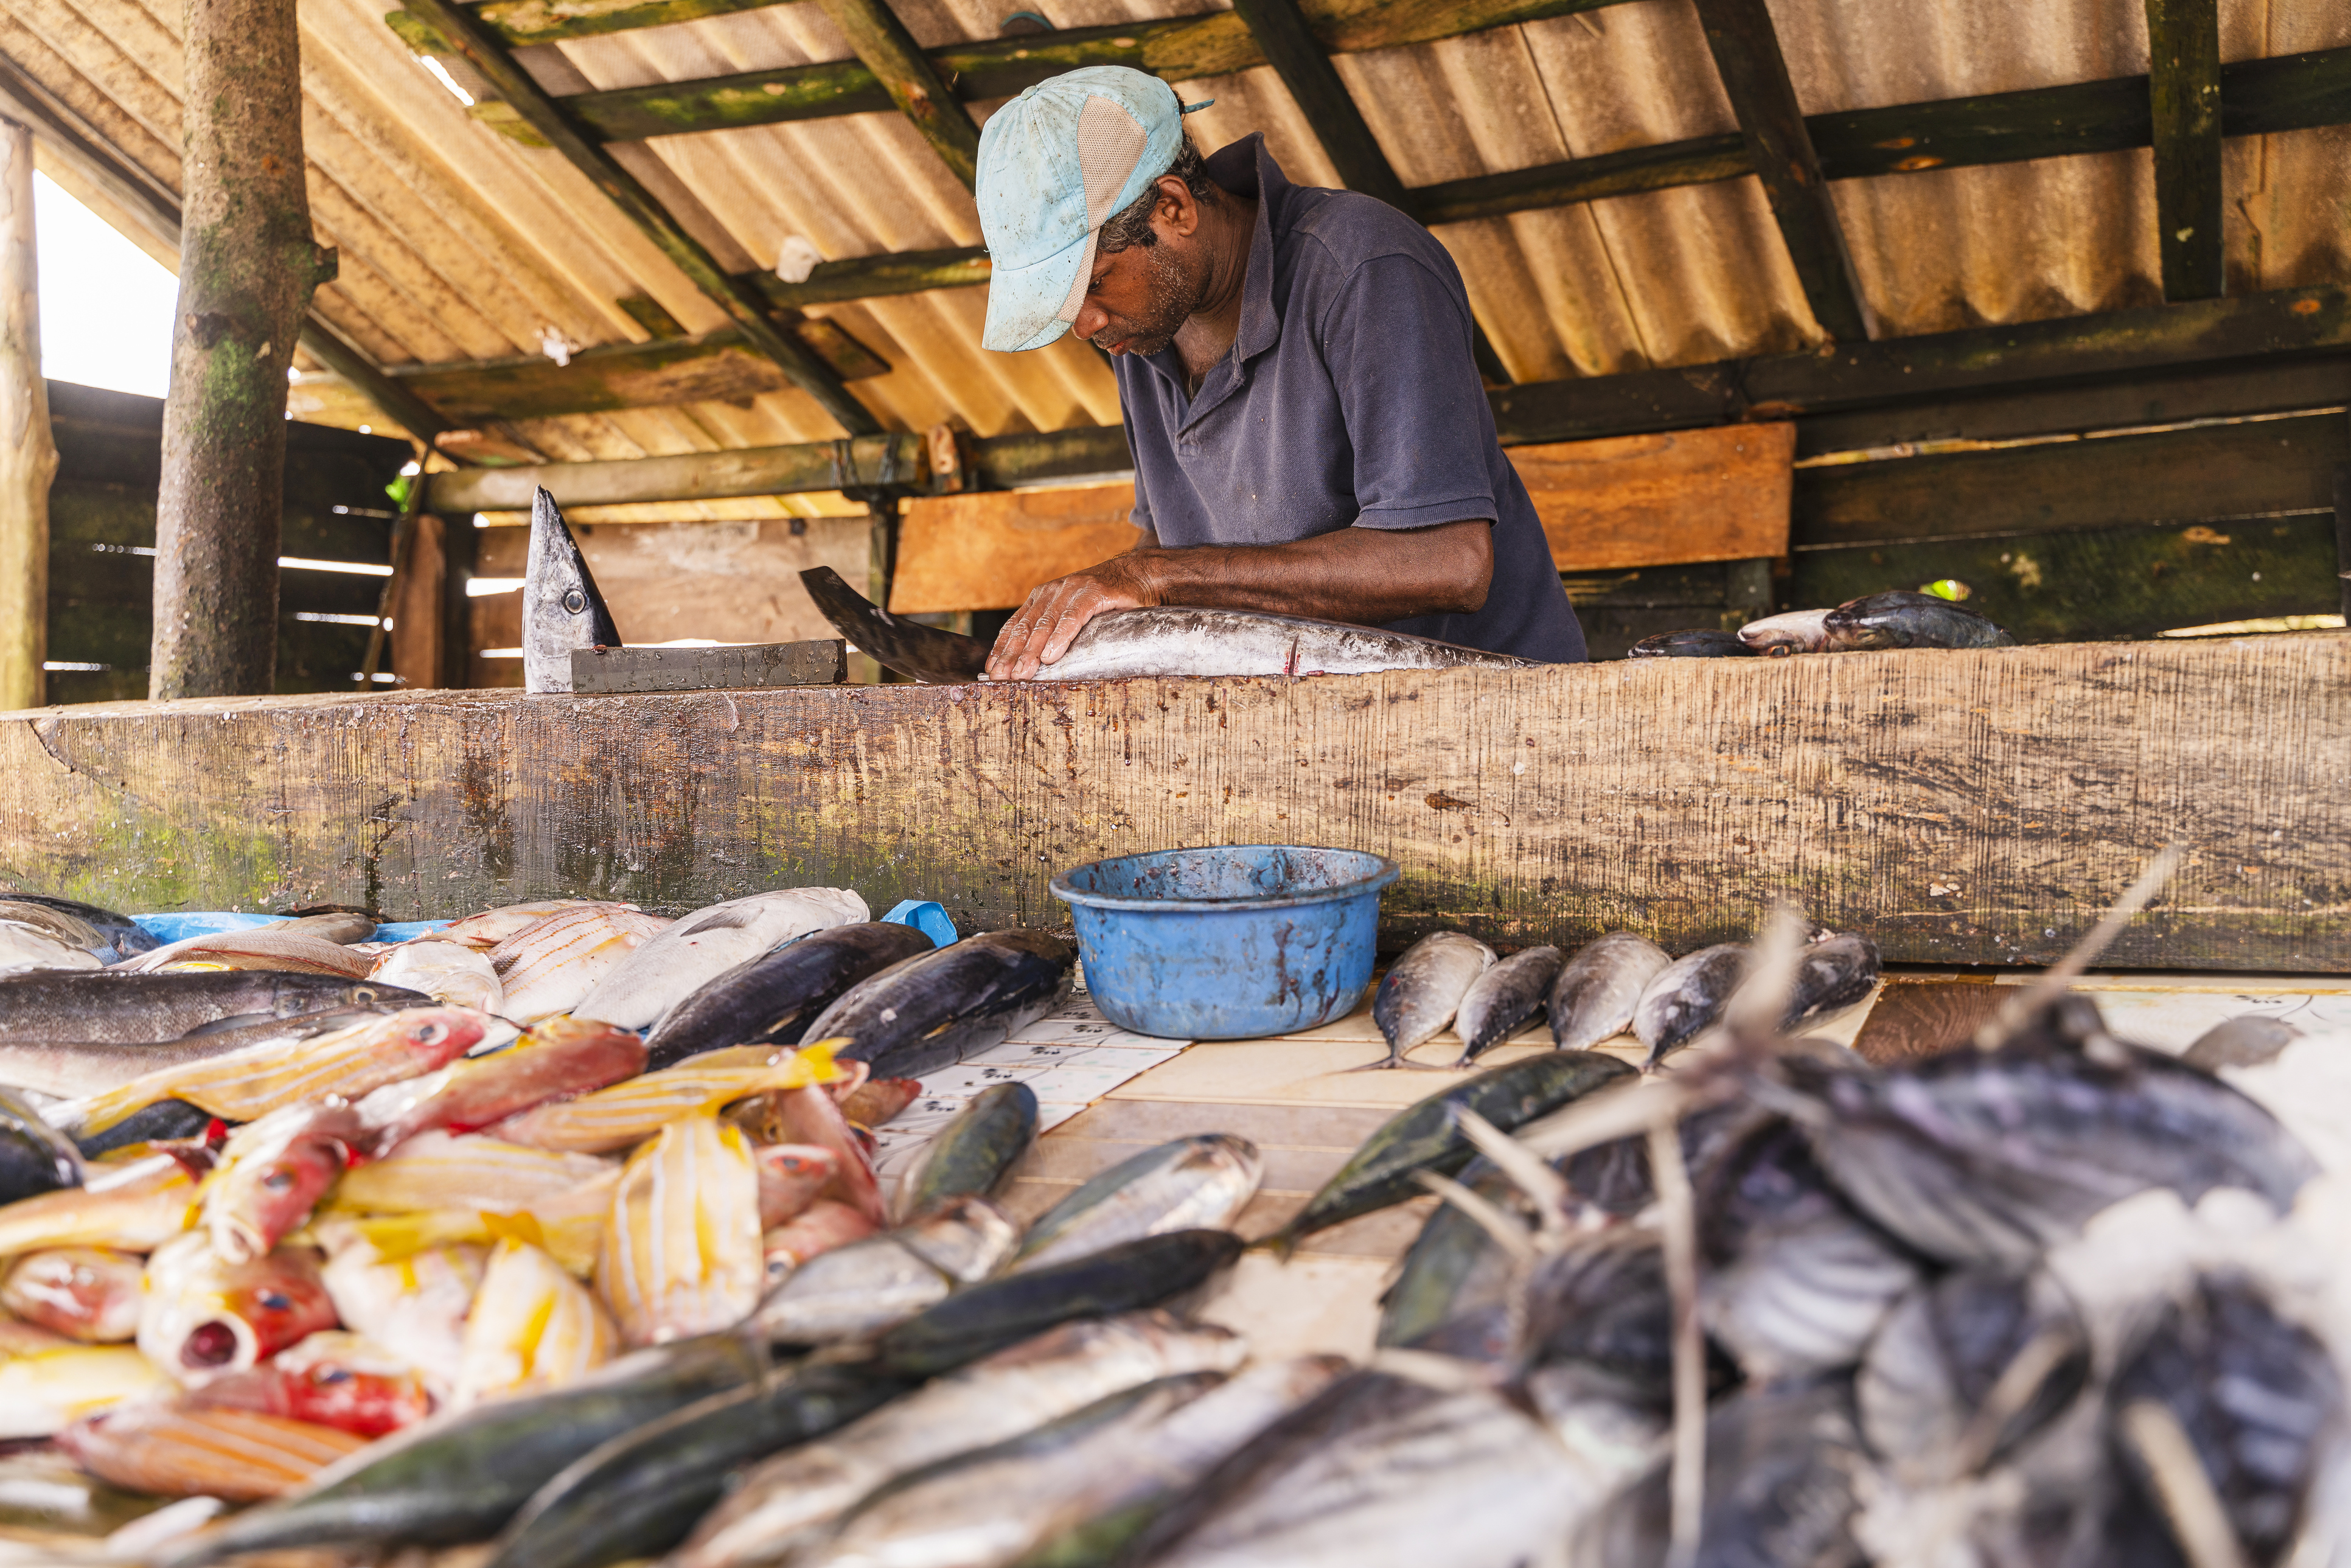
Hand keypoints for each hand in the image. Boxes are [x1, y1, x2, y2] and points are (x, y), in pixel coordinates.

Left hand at [984, 556, 1159, 680]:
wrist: (1138, 576)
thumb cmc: (1105, 603)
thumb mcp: (1073, 616)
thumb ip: (1053, 632)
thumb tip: (1035, 666)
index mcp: (1042, 598)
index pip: (1015, 626)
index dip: (1001, 649)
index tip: (991, 671)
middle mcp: (1052, 592)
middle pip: (1025, 628)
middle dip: (1011, 655)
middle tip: (1001, 678)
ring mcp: (1071, 590)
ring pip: (1045, 624)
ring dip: (1031, 651)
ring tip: (1022, 673)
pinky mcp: (1093, 593)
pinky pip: (1072, 617)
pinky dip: (1060, 637)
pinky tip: (1051, 655)